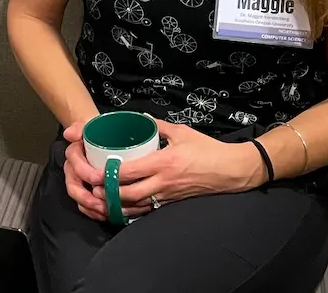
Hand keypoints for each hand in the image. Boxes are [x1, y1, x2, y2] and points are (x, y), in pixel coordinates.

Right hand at [61, 120, 106, 220]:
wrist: (98, 138)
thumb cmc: (95, 134)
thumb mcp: (88, 127)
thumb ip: (79, 128)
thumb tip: (70, 134)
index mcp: (73, 157)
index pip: (77, 168)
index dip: (88, 174)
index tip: (101, 178)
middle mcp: (73, 172)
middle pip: (75, 189)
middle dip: (88, 199)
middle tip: (104, 204)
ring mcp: (79, 184)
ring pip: (80, 201)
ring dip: (93, 209)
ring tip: (108, 212)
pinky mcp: (86, 192)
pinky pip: (87, 207)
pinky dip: (96, 213)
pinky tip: (107, 215)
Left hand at [93, 120, 263, 209]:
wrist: (232, 170)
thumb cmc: (207, 149)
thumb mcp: (182, 132)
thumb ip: (158, 125)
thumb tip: (140, 118)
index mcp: (163, 162)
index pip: (130, 171)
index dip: (110, 173)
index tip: (96, 169)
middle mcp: (163, 181)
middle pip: (130, 193)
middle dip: (110, 193)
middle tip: (95, 187)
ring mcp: (169, 194)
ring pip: (139, 205)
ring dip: (120, 204)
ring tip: (105, 199)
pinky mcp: (174, 201)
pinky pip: (150, 207)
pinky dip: (136, 208)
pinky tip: (125, 205)